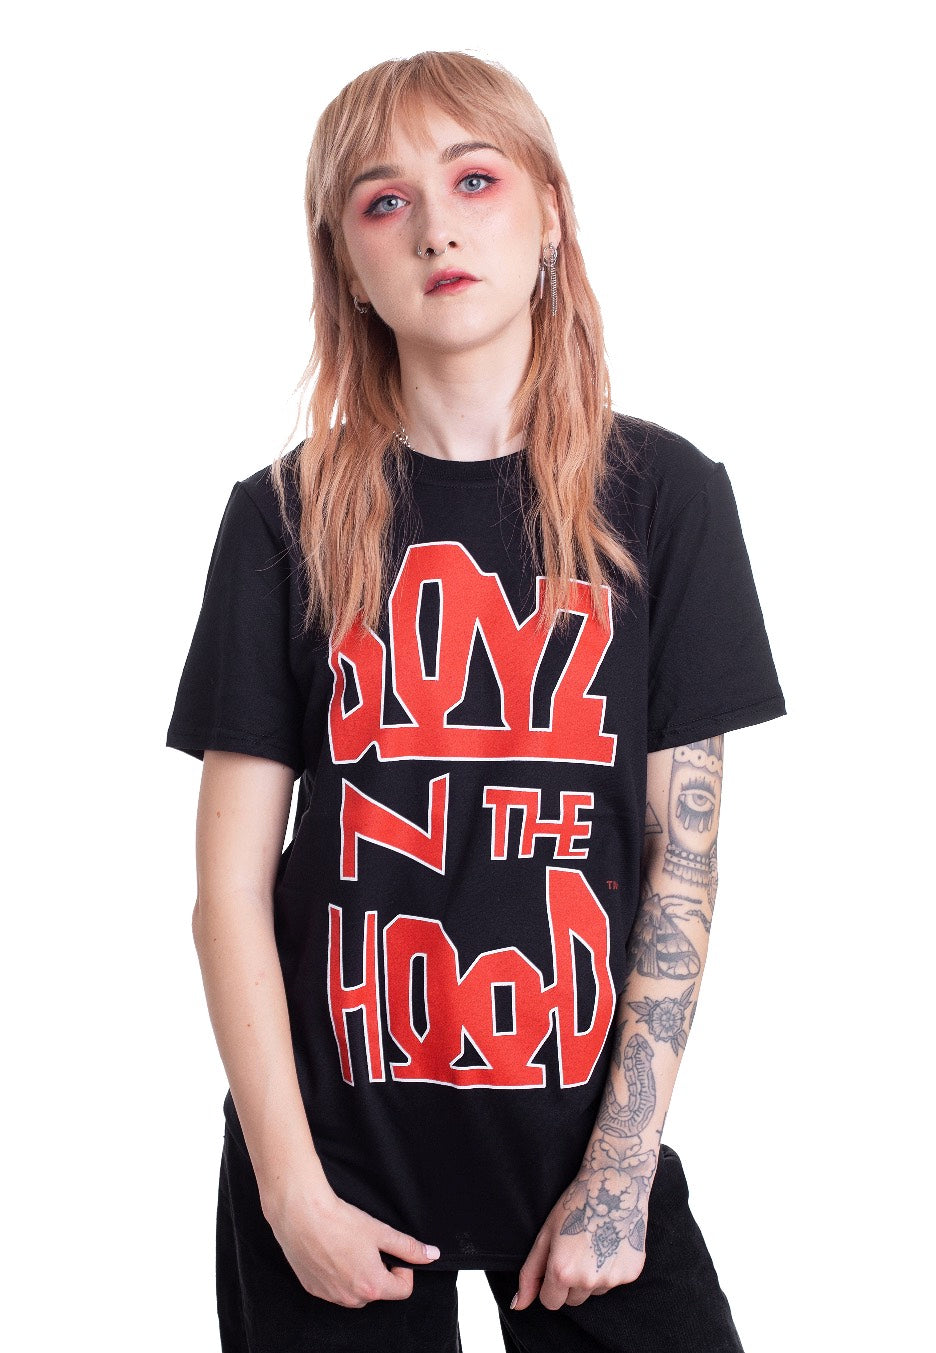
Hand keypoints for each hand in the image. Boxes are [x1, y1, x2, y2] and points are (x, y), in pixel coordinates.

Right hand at [264, 1184, 440, 1307]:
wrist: (302, 1215)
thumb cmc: (340, 1222)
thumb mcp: (381, 1232)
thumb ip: (408, 1247)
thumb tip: (431, 1255)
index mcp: (371, 1286)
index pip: (403, 1290)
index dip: (404, 1269)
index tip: (394, 1252)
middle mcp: (351, 1298)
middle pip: (378, 1291)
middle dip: (380, 1271)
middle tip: (369, 1245)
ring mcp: (330, 1296)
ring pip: (355, 1291)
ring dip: (359, 1274)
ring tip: (349, 1246)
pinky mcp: (313, 1289)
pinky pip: (334, 1288)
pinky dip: (338, 1274)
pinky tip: (332, 1251)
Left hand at [512, 1139, 656, 1310]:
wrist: (613, 1184)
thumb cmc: (574, 1205)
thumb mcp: (545, 1235)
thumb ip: (529, 1274)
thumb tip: (517, 1305)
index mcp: (562, 1272)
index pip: (550, 1302)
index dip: (550, 1284)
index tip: (556, 1263)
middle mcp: (588, 1281)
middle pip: (573, 1301)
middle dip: (570, 1282)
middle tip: (575, 1249)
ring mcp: (612, 1279)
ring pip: (594, 1292)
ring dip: (591, 1277)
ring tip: (593, 1243)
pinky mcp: (631, 1274)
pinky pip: (613, 1282)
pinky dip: (610, 1268)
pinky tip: (610, 1242)